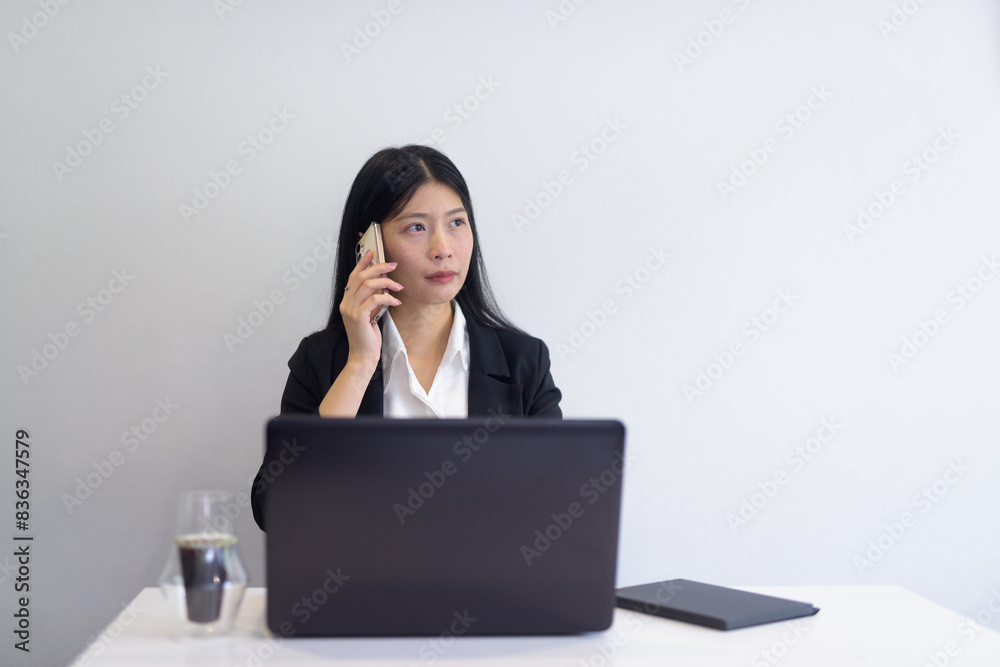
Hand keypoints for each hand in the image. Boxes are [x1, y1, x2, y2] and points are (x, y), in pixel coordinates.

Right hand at [339, 249, 402, 371]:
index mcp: (346, 301)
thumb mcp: (370, 315)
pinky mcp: (358, 317)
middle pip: (360, 276)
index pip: (353, 276)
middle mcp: (346, 303)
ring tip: (399, 286)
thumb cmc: (368, 337)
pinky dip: (388, 297)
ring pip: (368, 285)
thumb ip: (372, 300)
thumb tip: (384, 285)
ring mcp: (350, 309)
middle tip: (393, 264)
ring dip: (386, 282)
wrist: (363, 357)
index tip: (373, 252)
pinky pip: (375, 299)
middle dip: (378, 267)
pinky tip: (397, 300)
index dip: (363, 263)